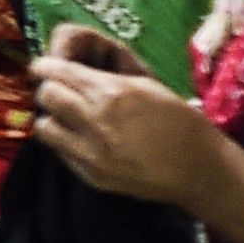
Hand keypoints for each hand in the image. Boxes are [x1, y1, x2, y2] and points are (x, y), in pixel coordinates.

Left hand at [29, 25, 242, 206]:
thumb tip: (71, 68)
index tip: (47, 66)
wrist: (199, 168)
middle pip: (46, 96)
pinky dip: (66, 142)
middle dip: (50, 89)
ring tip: (70, 118)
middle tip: (61, 90)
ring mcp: (90, 153)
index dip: (47, 66)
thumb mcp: (146, 85)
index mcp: (111, 93)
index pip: (56, 72)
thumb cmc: (180, 120)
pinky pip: (60, 153)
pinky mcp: (91, 176)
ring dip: (54, 118)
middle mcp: (95, 122)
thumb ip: (105, 77)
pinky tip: (84, 140)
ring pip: (44, 127)